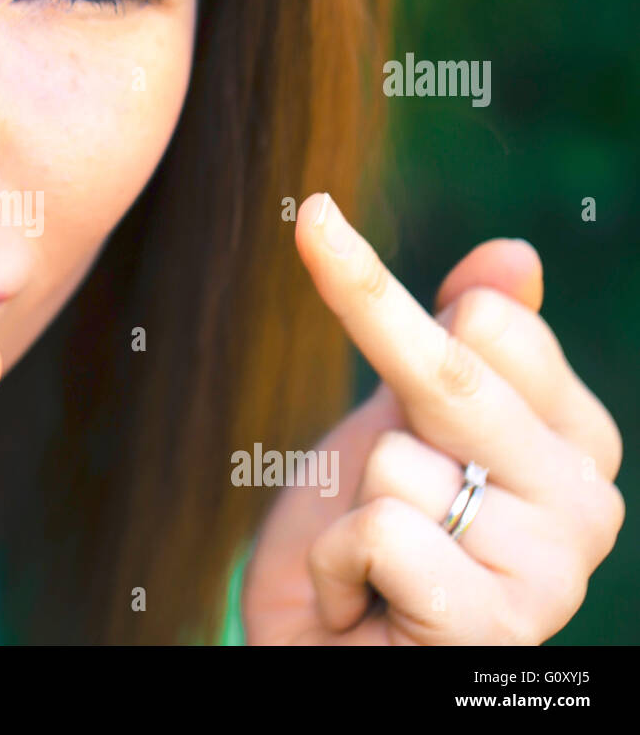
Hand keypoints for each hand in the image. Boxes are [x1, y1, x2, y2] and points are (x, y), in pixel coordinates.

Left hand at [244, 193, 623, 643]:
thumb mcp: (398, 422)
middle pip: (449, 373)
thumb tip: (514, 252)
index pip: (489, 318)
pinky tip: (369, 606)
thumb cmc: (364, 540)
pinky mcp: (495, 626)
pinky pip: (381, 532)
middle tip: (365, 464)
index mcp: (574, 440)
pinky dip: (338, 566)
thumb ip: (452, 342)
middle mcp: (586, 502)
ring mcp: (550, 570)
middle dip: (375, 408)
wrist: (321, 654)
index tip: (358, 333)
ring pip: (396, 461)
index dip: (379, 306)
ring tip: (380, 566)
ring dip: (352, 512)